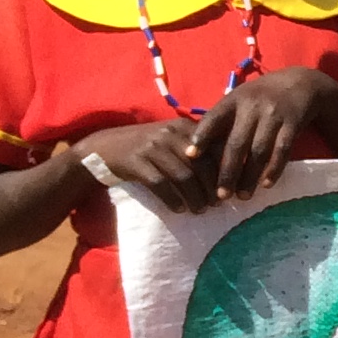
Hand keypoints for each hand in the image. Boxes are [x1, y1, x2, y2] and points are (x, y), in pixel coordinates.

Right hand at [76, 118, 221, 212]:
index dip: (226, 171)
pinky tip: (179, 209)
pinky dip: (172, 199)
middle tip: (217, 204)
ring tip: (200, 210)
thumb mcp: (173, 140)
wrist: (104, 148)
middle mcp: (170, 133)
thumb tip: (232, 171)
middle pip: (201, 165)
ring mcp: (152, 147)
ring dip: (195, 197)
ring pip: (183, 176)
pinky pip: (160, 184)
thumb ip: (198, 149)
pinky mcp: (136, 162)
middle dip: (212, 187)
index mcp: (184, 126)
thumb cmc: (147, 148)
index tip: (232, 189)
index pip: (214, 148)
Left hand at [183, 68, 337, 202]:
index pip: (213, 118)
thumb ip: (222, 120)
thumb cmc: (261, 97)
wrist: (300, 82)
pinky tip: (266, 184)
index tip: (190, 157)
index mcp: (234, 100)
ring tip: (243, 196)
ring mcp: (274, 115)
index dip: (201, 137)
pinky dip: (274, 169)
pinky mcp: (293, 123)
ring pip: (259, 151)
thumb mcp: (239, 100)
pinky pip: (282, 150)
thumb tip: (196, 152)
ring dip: (250, 176)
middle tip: (220, 196)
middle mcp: (252, 106)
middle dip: (227, 171)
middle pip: (237, 143)